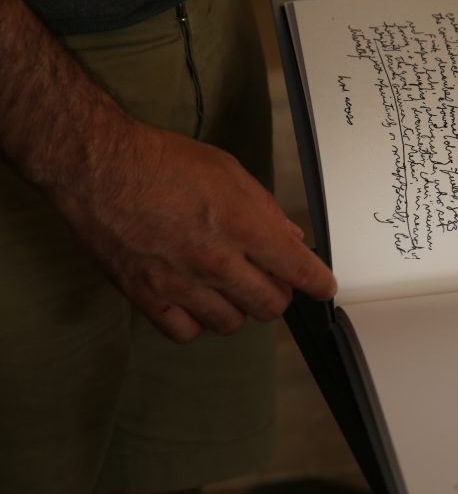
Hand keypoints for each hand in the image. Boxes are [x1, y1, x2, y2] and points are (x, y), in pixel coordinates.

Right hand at [52, 118, 336, 342]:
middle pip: (270, 306)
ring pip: (231, 324)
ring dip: (237, 308)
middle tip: (268, 278)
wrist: (98, 165)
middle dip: (278, 294)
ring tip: (227, 286)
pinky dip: (196, 322)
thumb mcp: (228, 171)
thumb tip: (291, 239)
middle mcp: (215, 260)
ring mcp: (179, 283)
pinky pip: (186, 332)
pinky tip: (195, 301)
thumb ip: (265, 209)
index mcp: (243, 226)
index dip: (318, 283)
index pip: (298, 270)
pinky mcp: (145, 295)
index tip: (323, 287)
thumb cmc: (161, 160)